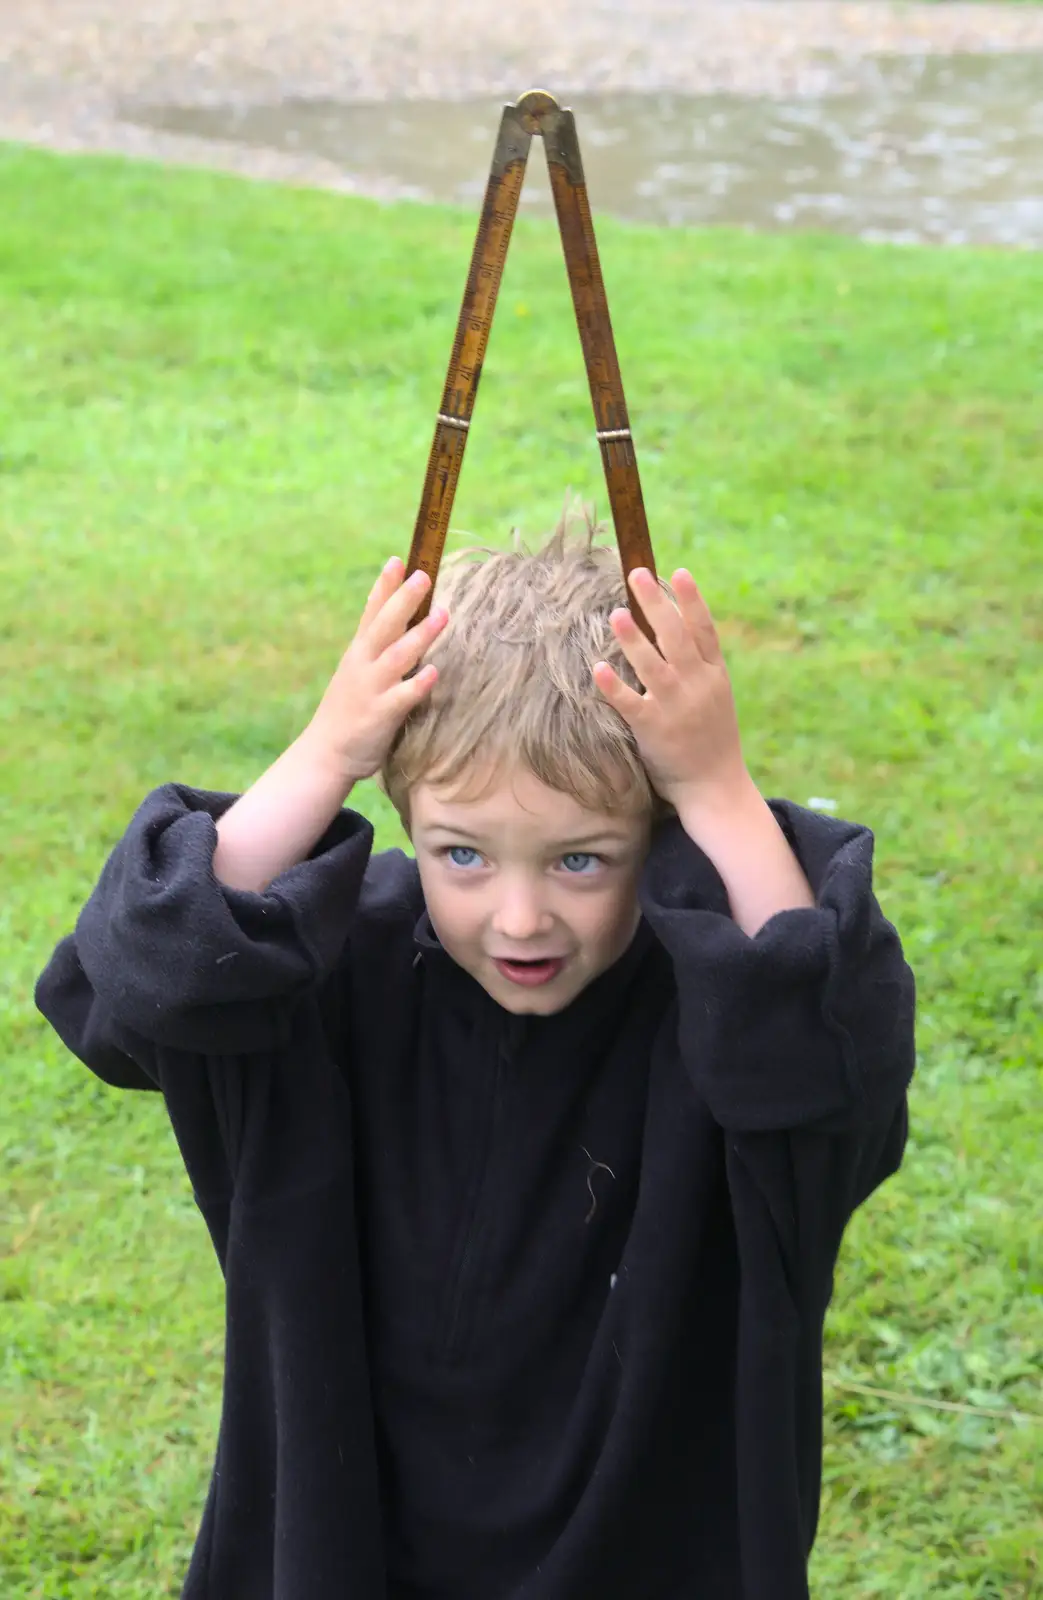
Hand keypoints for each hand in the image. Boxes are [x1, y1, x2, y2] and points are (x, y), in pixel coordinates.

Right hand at [305, 558, 447, 783]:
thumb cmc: (350, 711)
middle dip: (403, 599)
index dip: (384, 586)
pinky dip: (418, 684)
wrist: (326, 754)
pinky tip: (434, 672)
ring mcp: (371, 689)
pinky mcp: (380, 715)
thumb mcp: (360, 672)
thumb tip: (408, 626)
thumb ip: (381, 650)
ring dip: (420, 635)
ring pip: (397, 656)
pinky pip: (402, 697)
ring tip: (443, 614)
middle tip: (423, 575)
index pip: (372, 611)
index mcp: (360, 652)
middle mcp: (364, 664)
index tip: (398, 559)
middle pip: (385, 625)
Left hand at [592, 567, 749, 811]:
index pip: (704, 630)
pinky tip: (598, 668)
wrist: (715, 786)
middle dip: (656, 604)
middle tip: (637, 575)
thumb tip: (674, 627)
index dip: (691, 600)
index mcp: (715, 675)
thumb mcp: (716, 696)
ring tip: (615, 613)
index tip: (678, 572)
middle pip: (676, 637)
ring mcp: (676, 708)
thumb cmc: (712, 739)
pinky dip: (614, 686)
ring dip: (633, 638)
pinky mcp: (653, 730)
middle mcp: (697, 686)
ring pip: (653, 665)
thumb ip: (699, 665)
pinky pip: (630, 704)